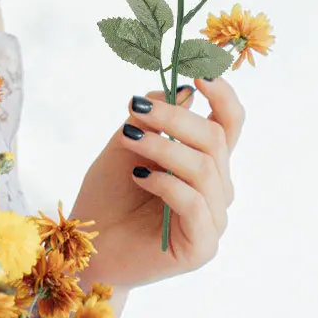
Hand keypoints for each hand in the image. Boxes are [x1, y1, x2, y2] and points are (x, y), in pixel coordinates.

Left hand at [70, 76, 243, 287]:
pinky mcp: (202, 246)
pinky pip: (194, 204)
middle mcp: (216, 189)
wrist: (87, 245)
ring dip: (162, 146)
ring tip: (128, 138)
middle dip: (174, 117)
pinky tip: (138, 176)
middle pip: (215, 140)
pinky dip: (165, 183)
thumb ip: (150, 120)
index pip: (230, 123)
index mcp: (204, 162)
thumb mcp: (124, 146)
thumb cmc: (107, 195)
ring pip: (203, 168)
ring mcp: (213, 219)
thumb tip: (181, 91)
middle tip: (134, 105)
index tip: (200, 71)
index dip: (222, 95)